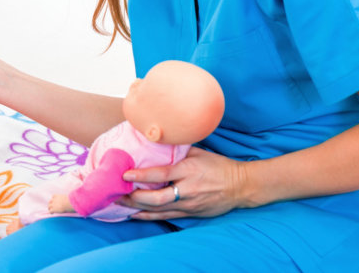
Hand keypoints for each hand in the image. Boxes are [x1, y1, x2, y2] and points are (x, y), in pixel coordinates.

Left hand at [116, 148, 255, 219]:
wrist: (241, 186)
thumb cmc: (219, 166)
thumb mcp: (200, 153)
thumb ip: (179, 150)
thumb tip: (158, 142)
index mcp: (189, 171)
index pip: (161, 174)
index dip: (141, 175)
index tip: (125, 173)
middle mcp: (188, 189)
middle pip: (157, 198)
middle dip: (135, 196)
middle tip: (117, 191)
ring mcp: (189, 204)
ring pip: (159, 209)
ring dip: (137, 207)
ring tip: (120, 203)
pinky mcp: (190, 213)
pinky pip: (166, 216)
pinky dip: (149, 216)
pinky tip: (135, 214)